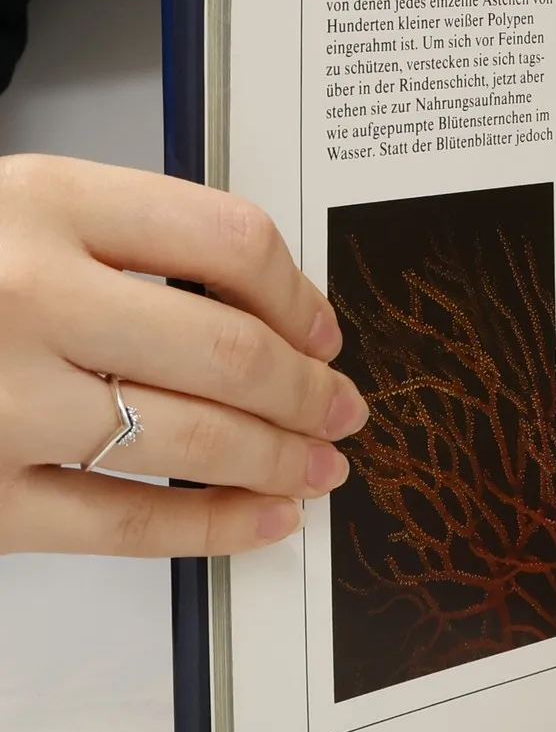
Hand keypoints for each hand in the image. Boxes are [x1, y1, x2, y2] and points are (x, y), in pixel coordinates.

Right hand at [0, 155, 365, 556]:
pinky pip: (126, 524)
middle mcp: (27, 298)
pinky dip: (215, 528)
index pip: (229, 240)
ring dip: (281, 458)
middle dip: (309, 390)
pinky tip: (265, 520)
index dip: (300, 290)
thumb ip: (126, 241)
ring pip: (194, 441)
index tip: (322, 325)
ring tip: (322, 464)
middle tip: (344, 406)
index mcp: (42, 204)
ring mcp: (2, 403)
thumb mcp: (16, 209)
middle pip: (230, 349)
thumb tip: (269, 309)